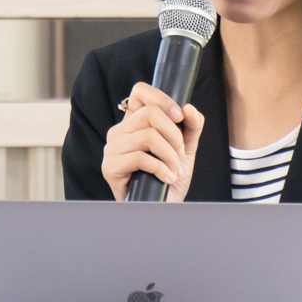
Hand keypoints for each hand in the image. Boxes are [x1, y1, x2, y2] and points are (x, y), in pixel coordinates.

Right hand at [101, 82, 204, 202]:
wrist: (162, 209)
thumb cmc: (169, 178)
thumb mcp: (184, 149)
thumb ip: (191, 128)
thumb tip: (190, 108)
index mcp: (133, 123)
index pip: (140, 92)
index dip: (162, 99)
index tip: (180, 117)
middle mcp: (119, 132)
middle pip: (149, 113)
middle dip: (174, 134)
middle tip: (179, 154)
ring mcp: (112, 149)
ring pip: (147, 136)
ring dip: (170, 155)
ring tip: (174, 170)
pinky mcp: (110, 167)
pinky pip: (140, 157)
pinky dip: (161, 168)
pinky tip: (166, 178)